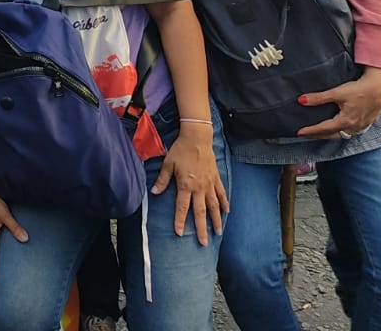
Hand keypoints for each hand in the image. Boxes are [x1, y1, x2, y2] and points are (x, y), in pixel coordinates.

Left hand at [153, 122, 226, 244]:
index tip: (179, 233)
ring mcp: (209, 184)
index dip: (180, 221)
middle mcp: (199, 188)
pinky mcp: (216, 178)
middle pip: (200, 212)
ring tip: (218, 233)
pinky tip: (227, 212)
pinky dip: (225, 203)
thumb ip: (162, 180)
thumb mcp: (168, 164)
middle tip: (204, 244)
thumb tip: (154, 193)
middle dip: (201, 228)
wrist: (197, 138)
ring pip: (214, 206)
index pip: (182, 207)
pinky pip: (222, 193)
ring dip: (216, 220)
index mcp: (186, 185)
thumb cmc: (180, 150)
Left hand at [297, 67, 380, 138]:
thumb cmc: (360, 89)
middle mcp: (353, 127)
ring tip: (319, 133)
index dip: (310, 131)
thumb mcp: (337, 92)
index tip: (299, 132)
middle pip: (332, 135)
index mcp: (345, 121)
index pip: (323, 129)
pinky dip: (341, 132)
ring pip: (342, 134)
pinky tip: (338, 129)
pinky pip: (351, 131)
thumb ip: (319, 98)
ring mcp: (361, 126)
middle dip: (318, 135)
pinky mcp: (366, 122)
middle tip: (305, 135)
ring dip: (330, 135)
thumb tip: (301, 100)